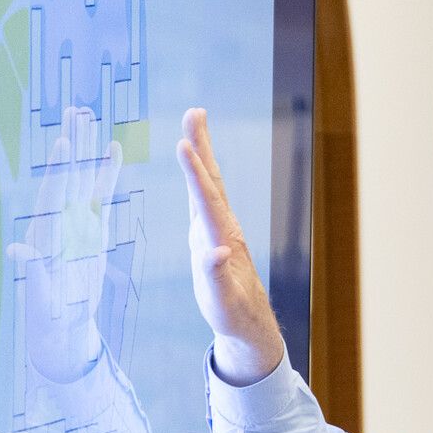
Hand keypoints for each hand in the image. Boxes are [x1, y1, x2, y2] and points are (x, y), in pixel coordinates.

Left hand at [7, 108, 119, 382]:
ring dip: (87, 149)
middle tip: (77, 113)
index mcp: (49, 237)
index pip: (54, 197)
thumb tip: (18, 250)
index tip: (65, 145)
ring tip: (90, 118)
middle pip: (68, 177)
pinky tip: (112, 150)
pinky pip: (100, 195)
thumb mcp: (41, 297)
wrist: (61, 328)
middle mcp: (59, 224)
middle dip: (73, 145)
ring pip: (83, 179)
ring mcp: (75, 224)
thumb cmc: (49, 318)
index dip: (60, 172)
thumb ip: (32, 272)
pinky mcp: (91, 230)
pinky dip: (106, 172)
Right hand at [176, 107, 283, 384]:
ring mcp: (219, 227)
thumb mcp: (220, 298)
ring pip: (210, 182)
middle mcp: (222, 225)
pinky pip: (205, 194)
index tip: (184, 143)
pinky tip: (195, 160)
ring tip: (194, 124)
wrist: (248, 320)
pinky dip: (199, 173)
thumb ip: (216, 275)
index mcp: (220, 236)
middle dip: (201, 145)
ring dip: (202, 152)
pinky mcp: (214, 232)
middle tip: (194, 112)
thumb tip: (217, 250)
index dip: (194, 172)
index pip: (206, 198)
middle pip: (210, 179)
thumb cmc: (231, 311)